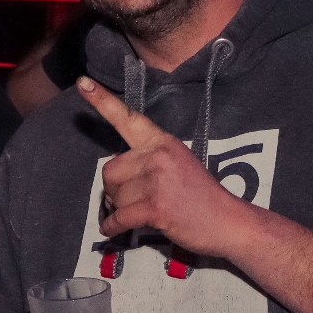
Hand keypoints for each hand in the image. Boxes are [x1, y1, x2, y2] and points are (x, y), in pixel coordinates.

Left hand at [79, 77, 253, 256]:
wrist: (229, 222)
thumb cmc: (201, 197)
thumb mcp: (178, 164)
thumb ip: (148, 161)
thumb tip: (113, 178)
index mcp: (163, 141)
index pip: (129, 118)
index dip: (103, 101)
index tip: (83, 83)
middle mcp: (158, 155)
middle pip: (110, 169)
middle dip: (114, 189)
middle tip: (133, 201)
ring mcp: (157, 180)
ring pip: (114, 196)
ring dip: (120, 209)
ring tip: (143, 213)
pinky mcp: (155, 206)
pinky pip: (119, 217)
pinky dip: (113, 227)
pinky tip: (113, 230)